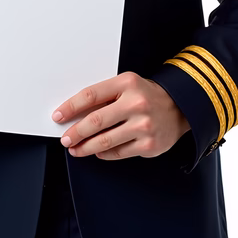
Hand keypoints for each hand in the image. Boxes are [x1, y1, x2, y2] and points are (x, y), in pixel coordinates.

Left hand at [51, 72, 189, 160]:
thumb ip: (104, 96)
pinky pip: (118, 152)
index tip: (58, 115)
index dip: (71, 107)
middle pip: (95, 120)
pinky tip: (97, 151)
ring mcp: (143, 125)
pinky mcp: (149, 145)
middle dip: (75, 131)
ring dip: (85, 147)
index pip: (91, 95)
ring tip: (75, 149)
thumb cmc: (147, 96)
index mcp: (127, 83)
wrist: (179, 108)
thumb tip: (75, 114)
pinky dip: (104, 153)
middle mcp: (136, 103)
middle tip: (65, 138)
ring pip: (105, 140)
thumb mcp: (127, 86)